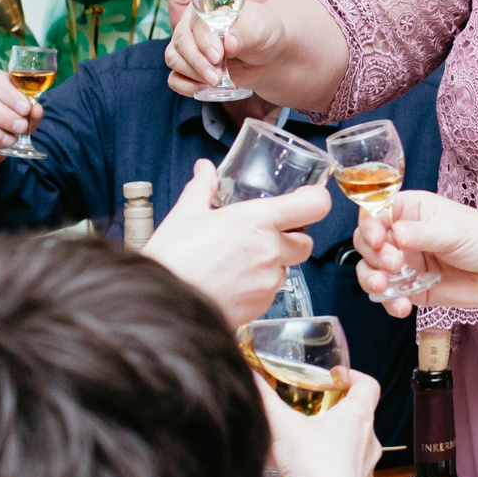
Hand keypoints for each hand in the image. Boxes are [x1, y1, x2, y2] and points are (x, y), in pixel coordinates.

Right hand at [141, 159, 329, 327]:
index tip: (308, 197)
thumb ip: (202, 188)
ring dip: (273, 262)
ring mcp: (268, 282)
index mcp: (258, 221)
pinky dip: (258, 285)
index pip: (314, 206)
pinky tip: (232, 281)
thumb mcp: (186, 214)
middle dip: (292, 237)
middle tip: (265, 233)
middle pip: (305, 242)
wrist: (160, 305)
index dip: (317, 199)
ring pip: (286, 269)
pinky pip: (270, 292)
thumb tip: (205, 169)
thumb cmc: (172, 258)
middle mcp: (271, 252)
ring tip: (239, 259)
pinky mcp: (260, 307)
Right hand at [163, 0, 283, 98]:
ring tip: (216, 81)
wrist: (268, 56)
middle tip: (216, 77)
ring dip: (192, 74)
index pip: (196, 20)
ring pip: (173, 59)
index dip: (204, 40)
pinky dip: (184, 86)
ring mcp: (187, 45)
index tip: (218, 56)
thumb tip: (228, 44)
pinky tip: (202, 89)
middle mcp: (192, 23)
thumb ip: (244, 34)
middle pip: (181, 41)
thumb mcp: (260, 30)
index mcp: (207, 4)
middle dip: (198, 62)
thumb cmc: (263, 34)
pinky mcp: (188, 67)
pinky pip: (174, 78)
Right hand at [262, 370, 381, 476]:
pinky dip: (323, 467)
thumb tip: (251, 377)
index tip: (336, 377)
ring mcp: (364, 465)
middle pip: (357, 415)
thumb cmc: (314, 463)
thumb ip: (265, 398)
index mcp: (358, 416)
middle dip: (333, 412)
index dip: (354, 377)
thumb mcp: (283, 424)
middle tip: (312, 411)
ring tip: (301, 443)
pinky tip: (300, 472)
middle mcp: (368, 439)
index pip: (368, 386)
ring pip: (349, 445)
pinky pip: (341, 470)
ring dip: (327, 442)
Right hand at [350, 191, 477, 316]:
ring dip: (371, 279)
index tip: (377, 240)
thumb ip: (421, 233)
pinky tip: (401, 306)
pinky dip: (388, 301)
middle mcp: (403, 234)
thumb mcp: (453, 230)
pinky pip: (388, 295)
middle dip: (373, 255)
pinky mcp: (411, 288)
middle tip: (394, 264)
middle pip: (367, 241)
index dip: (369, 225)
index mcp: (411, 210)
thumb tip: (394, 234)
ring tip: (383, 288)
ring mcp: (405, 262)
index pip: (375, 211)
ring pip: (370, 269)